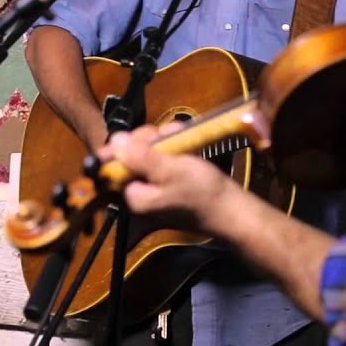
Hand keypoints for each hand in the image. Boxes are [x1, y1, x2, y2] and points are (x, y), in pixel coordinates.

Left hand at [95, 123, 237, 233]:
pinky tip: (187, 143)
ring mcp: (153, 186)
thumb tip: (114, 140)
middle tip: (171, 135)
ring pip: (148, 151)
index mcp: (132, 195)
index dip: (126, 144)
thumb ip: (139, 156)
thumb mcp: (169, 170)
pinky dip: (173, 147)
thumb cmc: (202, 192)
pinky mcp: (167, 180)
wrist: (233, 211)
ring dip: (165, 139)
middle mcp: (138, 192)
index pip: (112, 164)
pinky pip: (162, 158)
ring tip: (183, 136)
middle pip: (130, 154)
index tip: (149, 136)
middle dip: (150, 139)